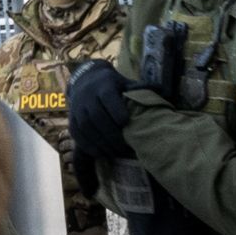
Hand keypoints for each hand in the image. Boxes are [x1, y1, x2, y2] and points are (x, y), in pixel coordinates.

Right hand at [61, 59, 131, 176]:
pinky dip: (90, 146)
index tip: (125, 122)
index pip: (107, 96)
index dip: (116, 110)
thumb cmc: (114, 86)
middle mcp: (87, 95)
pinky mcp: (71, 120)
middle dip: (110, 133)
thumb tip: (164, 92)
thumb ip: (141, 89)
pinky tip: (102, 153)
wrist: (87, 81)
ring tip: (116, 152)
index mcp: (103, 84)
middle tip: (124, 146)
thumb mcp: (126, 83)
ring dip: (101, 143)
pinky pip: (78, 135)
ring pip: (86, 127)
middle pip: (97, 115)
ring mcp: (77, 108)